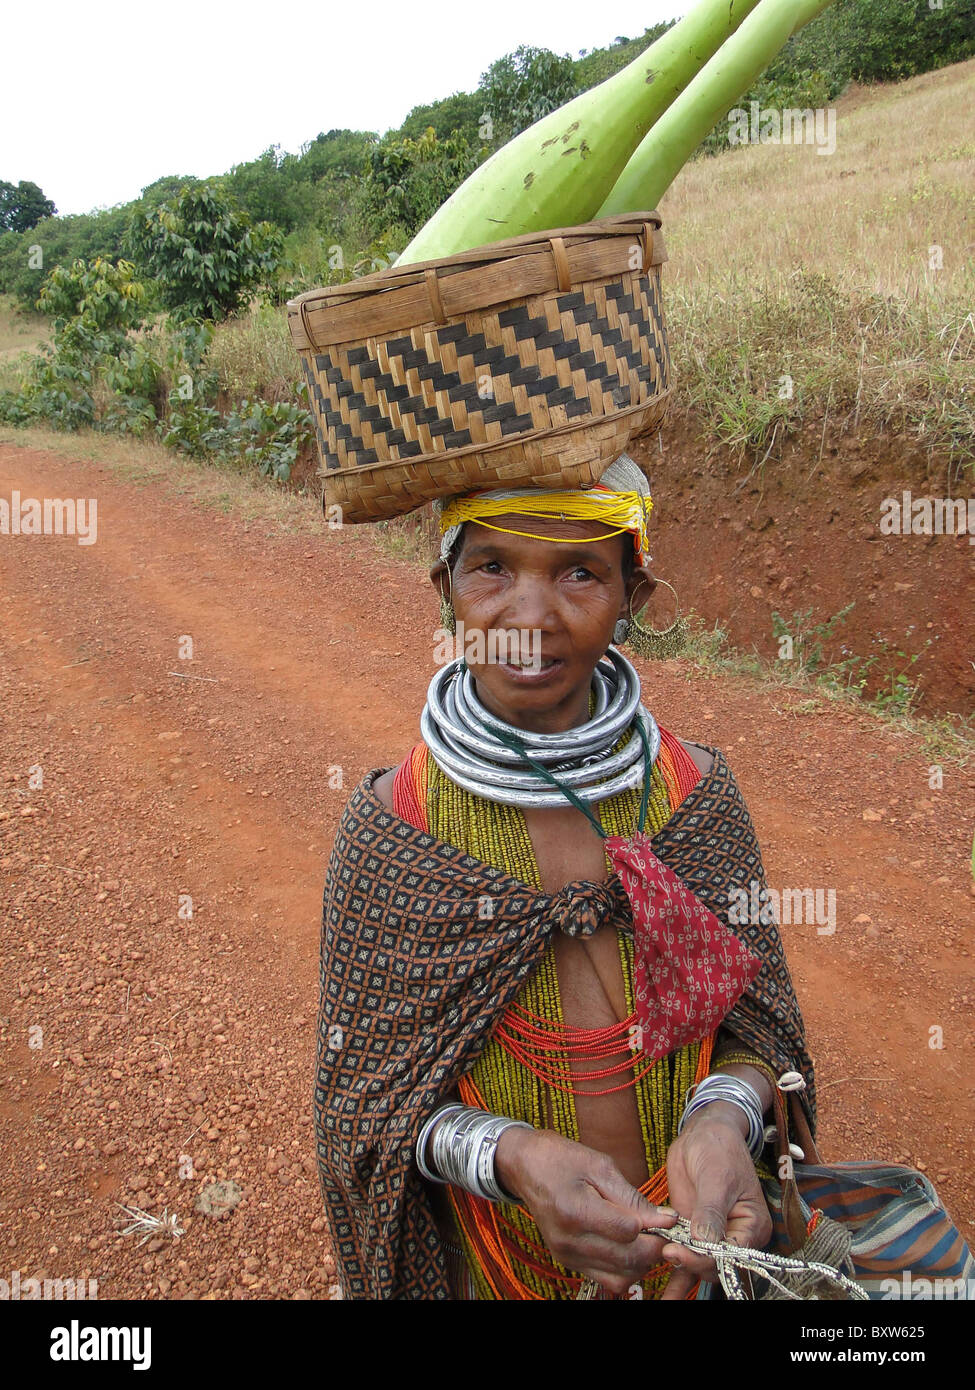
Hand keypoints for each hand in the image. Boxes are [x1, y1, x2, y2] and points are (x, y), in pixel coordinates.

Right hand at [495, 1125, 676, 1296]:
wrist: (526, 1167)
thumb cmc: (562, 1159)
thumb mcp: (599, 1165)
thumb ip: (632, 1197)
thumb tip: (665, 1218)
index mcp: (575, 1210)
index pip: (629, 1231)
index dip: (656, 1225)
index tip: (669, 1216)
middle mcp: (569, 1240)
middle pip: (628, 1259)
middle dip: (655, 1247)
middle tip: (665, 1230)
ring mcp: (567, 1255)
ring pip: (621, 1277)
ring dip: (642, 1262)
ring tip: (646, 1238)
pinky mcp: (568, 1262)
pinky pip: (607, 1279)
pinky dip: (625, 1267)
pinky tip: (628, 1246)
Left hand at [659, 1104, 771, 1300]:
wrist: (704, 1133)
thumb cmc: (719, 1148)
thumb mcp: (717, 1177)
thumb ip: (711, 1211)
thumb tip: (706, 1242)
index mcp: (751, 1226)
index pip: (730, 1253)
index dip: (706, 1257)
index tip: (681, 1250)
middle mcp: (735, 1237)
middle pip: (714, 1264)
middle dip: (691, 1263)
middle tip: (667, 1253)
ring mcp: (712, 1236)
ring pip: (698, 1266)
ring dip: (680, 1272)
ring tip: (659, 1287)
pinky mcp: (692, 1232)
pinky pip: (686, 1258)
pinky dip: (675, 1275)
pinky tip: (663, 1294)